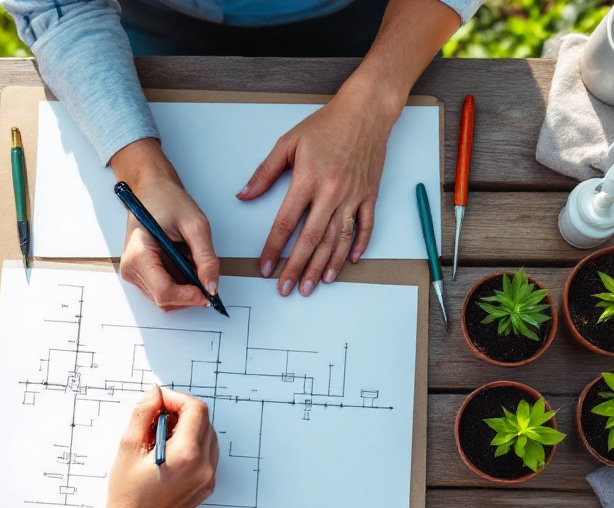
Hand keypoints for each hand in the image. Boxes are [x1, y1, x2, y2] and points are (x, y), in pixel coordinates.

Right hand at [99, 385, 217, 507]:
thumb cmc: (127, 493)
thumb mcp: (128, 447)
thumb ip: (143, 413)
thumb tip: (154, 392)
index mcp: (186, 455)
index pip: (195, 409)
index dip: (176, 399)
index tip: (159, 402)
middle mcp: (203, 466)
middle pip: (204, 420)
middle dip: (181, 412)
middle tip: (156, 417)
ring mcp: (208, 477)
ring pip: (208, 435)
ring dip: (188, 427)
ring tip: (161, 436)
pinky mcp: (207, 485)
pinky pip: (208, 453)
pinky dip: (193, 444)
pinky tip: (170, 451)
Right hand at [112, 139, 218, 310]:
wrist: (152, 190)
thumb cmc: (168, 201)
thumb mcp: (196, 226)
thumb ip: (206, 258)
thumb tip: (211, 287)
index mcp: (139, 254)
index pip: (164, 293)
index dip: (189, 297)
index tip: (208, 292)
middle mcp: (131, 268)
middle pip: (164, 300)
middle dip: (189, 293)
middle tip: (204, 273)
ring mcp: (133, 272)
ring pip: (164, 298)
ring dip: (184, 288)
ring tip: (189, 260)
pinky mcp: (139, 273)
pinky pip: (162, 290)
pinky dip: (178, 283)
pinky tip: (182, 263)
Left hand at [239, 88, 395, 296]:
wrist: (365, 112)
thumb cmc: (327, 125)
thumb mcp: (289, 143)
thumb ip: (265, 172)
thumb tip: (244, 195)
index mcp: (308, 180)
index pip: (286, 223)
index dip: (274, 248)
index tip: (265, 267)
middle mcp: (331, 192)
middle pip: (311, 239)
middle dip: (297, 268)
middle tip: (288, 288)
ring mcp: (352, 196)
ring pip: (338, 239)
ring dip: (325, 265)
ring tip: (315, 284)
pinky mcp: (369, 195)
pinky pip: (364, 226)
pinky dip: (357, 246)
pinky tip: (348, 262)